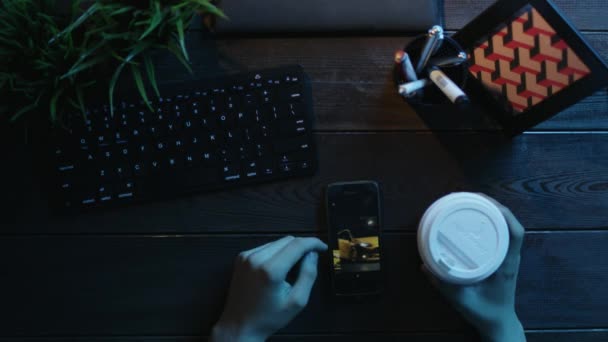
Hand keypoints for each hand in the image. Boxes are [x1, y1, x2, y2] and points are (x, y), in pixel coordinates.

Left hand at [212, 236, 327, 341]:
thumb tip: (313, 254)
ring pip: (276, 242)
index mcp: (271, 270)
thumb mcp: (297, 301)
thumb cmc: (269, 317)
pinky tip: (278, 267)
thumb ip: (308, 274)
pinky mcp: (241, 257)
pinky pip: (265, 247)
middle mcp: (257, 258)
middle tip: (310, 259)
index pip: (297, 245)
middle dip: (302, 246)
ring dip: (289, 249)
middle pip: (287, 240)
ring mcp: (247, 256)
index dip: (313, 242)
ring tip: (293, 266)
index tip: (323, 247)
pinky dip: (276, 252)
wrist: (240, 325)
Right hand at [422, 197, 525, 341]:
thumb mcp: (462, 301)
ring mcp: (506, 257)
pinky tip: (471, 218)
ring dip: (491, 212)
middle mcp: (509, 257)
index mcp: (506, 265)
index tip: (486, 202)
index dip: (505, 214)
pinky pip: (499, 234)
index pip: (515, 233)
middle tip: (470, 196)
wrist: (497, 323)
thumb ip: (444, 285)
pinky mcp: (500, 258)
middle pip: (510, 224)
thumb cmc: (484, 312)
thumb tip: (425, 266)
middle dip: (493, 205)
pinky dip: (488, 222)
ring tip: (470, 201)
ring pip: (505, 227)